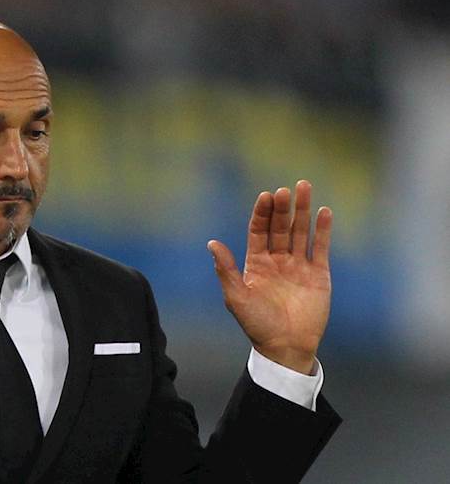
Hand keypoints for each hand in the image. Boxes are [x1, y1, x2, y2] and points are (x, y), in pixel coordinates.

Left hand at [207, 180, 332, 374]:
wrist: (286, 347)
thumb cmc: (257, 324)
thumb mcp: (237, 297)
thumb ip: (226, 270)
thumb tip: (212, 243)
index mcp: (256, 264)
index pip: (259, 231)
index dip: (262, 214)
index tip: (265, 196)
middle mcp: (277, 260)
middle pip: (280, 227)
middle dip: (283, 208)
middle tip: (286, 189)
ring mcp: (299, 266)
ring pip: (301, 232)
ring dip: (303, 211)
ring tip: (305, 187)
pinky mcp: (318, 274)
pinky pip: (320, 248)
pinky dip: (322, 230)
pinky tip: (324, 212)